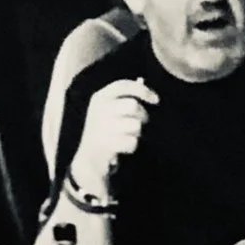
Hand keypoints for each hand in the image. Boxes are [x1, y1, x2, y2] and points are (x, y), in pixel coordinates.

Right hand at [70, 78, 158, 192]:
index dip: (142, 90)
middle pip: (133, 105)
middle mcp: (99, 109)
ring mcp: (101, 126)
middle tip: (136, 123)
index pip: (123, 85)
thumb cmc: (104, 131)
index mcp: (99, 98)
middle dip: (141, 115)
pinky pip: (132, 142)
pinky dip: (131, 146)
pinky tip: (121, 148)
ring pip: (136, 125)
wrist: (89, 158)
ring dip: (136, 133)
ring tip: (125, 137)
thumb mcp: (109, 110)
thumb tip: (146, 86)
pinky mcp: (106, 143)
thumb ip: (124, 98)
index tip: (156, 100)